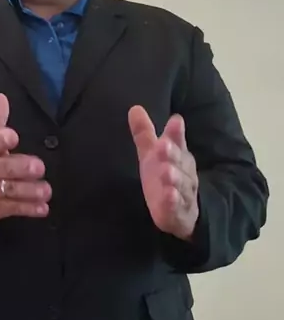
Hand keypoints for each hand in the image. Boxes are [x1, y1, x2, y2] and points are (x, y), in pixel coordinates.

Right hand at [0, 94, 50, 229]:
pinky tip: (43, 209)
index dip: (0, 140)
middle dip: (22, 168)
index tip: (12, 137)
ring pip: (11, 191)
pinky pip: (13, 209)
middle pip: (4, 169)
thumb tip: (2, 97)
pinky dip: (29, 209)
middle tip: (39, 167)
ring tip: (46, 190)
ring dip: (31, 191)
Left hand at [128, 106, 198, 240]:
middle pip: (180, 162)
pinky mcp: (180, 212)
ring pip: (181, 184)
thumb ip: (145, 134)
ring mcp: (183, 193)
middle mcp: (184, 173)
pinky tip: (169, 196)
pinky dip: (173, 202)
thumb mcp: (152, 155)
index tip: (175, 120)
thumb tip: (134, 107)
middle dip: (172, 153)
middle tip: (163, 144)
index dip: (176, 133)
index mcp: (179, 156)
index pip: (178, 142)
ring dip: (174, 178)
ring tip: (166, 171)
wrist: (180, 212)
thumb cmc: (164, 177)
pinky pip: (178, 207)